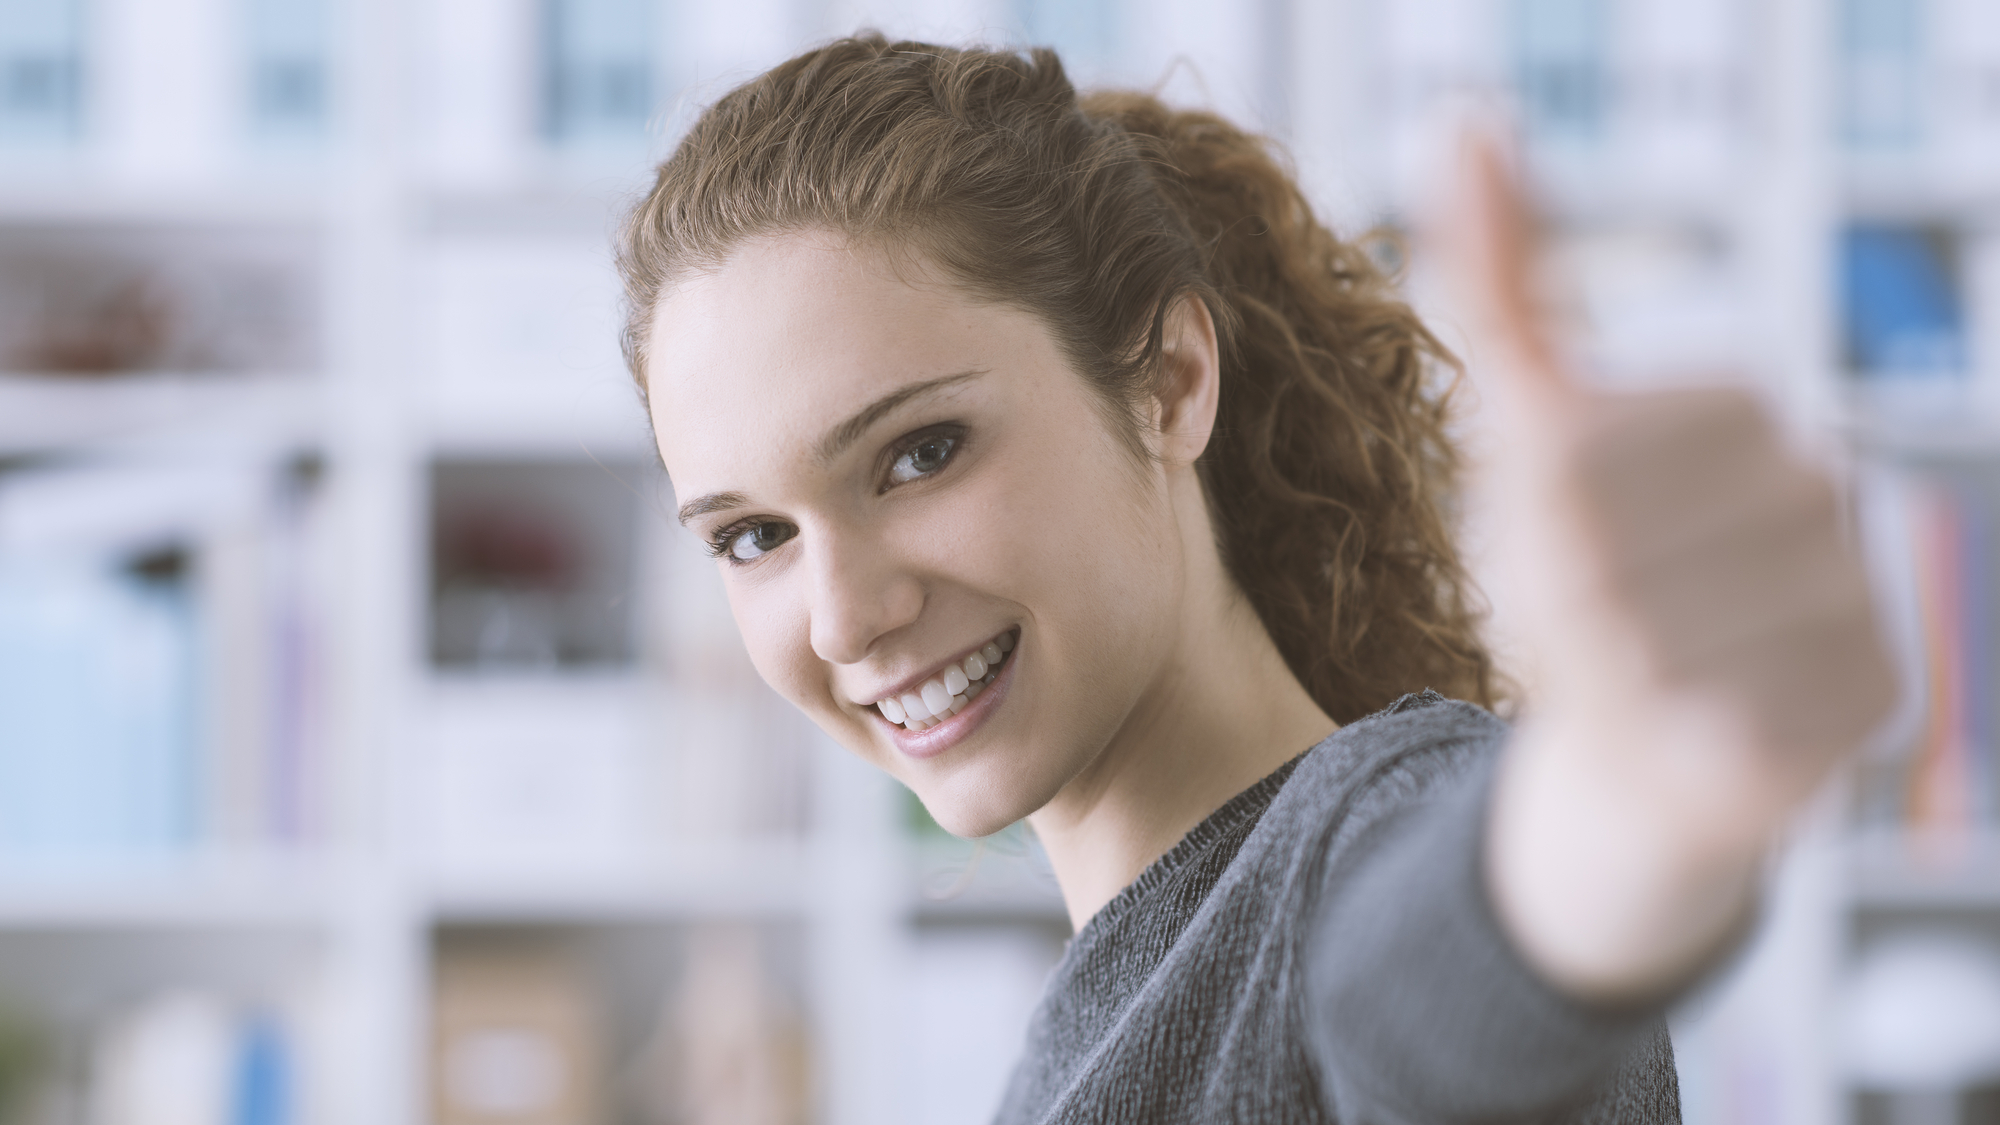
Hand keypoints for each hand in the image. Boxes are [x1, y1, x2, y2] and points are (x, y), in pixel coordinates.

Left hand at [1435, 131, 1897, 1001]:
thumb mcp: (1524, 431)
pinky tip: (1684, 726)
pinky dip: (1668, 740)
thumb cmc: (1580, 575)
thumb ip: (1501, 282)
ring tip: (1631, 676)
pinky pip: (1715, 725)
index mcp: (1735, 403)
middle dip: (1556, 613)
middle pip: (1597, 561)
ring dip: (1606, 682)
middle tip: (1585, 628)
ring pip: (1650, 650)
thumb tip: (1463, 121)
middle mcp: (1815, 481)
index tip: (1551, 554)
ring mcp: (1855, 589)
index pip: (1564, 470)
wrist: (1644, 740)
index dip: (1521, 538)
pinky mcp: (1870, 696)